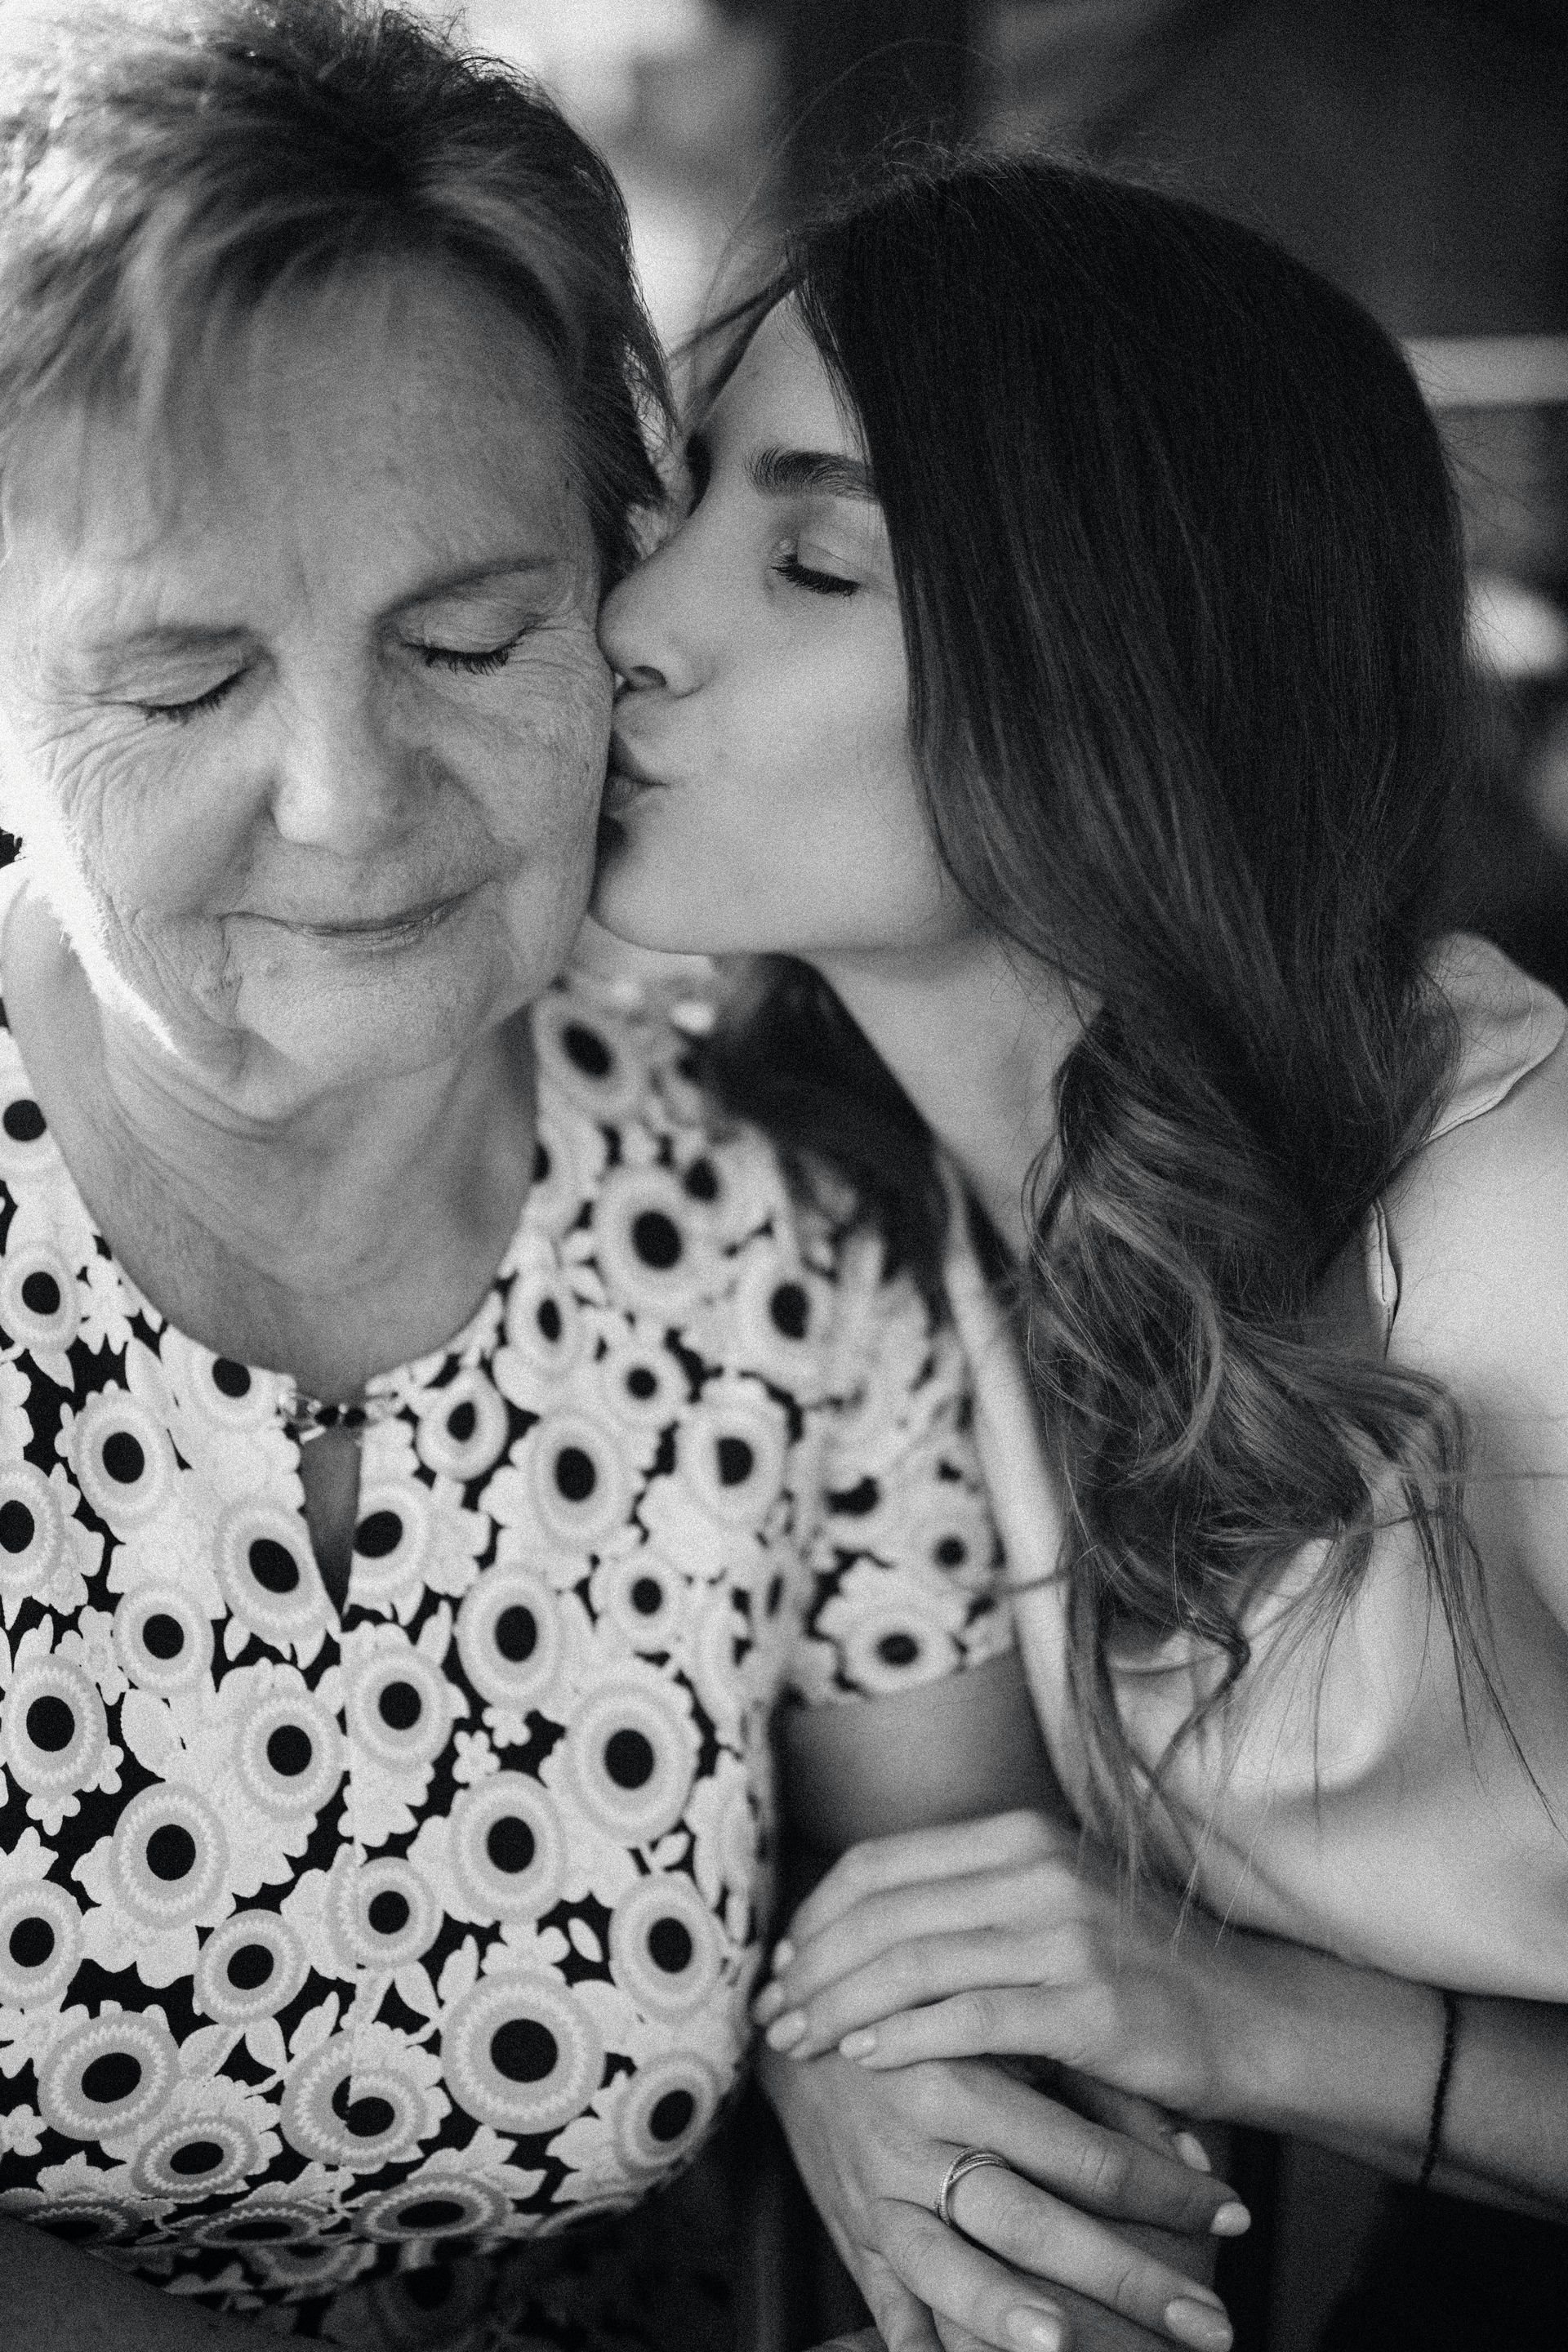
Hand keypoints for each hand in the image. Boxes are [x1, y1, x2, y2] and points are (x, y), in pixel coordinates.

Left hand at [753, 1811, 1246, 2117]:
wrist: (1253, 2017)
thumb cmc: (1133, 1970)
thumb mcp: (1047, 1904)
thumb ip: (965, 1900)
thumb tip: (851, 1924)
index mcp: (1017, 1834)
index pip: (880, 1864)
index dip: (816, 1916)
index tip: (781, 1967)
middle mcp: (1036, 1869)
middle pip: (883, 1911)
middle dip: (813, 1966)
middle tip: (772, 2016)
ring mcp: (1066, 1933)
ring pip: (914, 1962)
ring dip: (842, 2005)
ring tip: (800, 2043)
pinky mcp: (1090, 2003)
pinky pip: (973, 2019)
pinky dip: (907, 2037)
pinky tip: (867, 2059)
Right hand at [758, 2041, 1246, 2351]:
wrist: (801, 2013)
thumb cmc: (929, 2016)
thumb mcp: (1009, 2032)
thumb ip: (1094, 2086)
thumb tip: (1194, 2152)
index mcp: (964, 2075)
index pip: (1082, 2148)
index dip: (1165, 2187)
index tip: (1237, 2215)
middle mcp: (917, 2140)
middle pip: (1031, 2219)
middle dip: (1128, 2279)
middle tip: (1214, 2325)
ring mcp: (876, 2193)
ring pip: (942, 2267)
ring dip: (1005, 2312)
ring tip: (1070, 2350)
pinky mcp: (850, 2231)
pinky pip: (885, 2300)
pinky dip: (917, 2346)